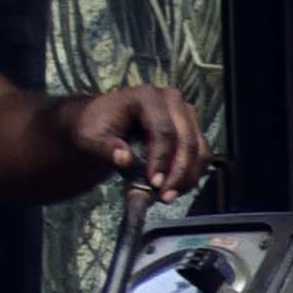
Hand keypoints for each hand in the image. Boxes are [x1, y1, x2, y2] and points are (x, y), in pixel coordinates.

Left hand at [47, 81, 211, 196]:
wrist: (102, 124)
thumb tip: (124, 158)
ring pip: (200, 149)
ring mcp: (185, 114)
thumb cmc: (96, 128)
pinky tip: (176, 189)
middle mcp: (172, 101)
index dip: (161, 159)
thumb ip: (104, 147)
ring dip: (189, 176)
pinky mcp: (192, 129)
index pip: (163, 130)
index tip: (154, 183)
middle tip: (165, 196)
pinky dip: (192, 174)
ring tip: (169, 196)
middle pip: (187, 140)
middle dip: (179, 171)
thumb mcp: (90, 137)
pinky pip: (202, 155)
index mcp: (146, 97)